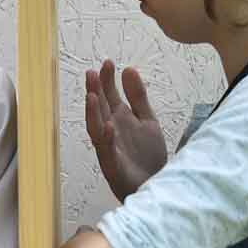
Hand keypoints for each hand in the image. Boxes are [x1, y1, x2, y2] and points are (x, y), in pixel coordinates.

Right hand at [85, 60, 166, 199]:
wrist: (156, 184)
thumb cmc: (147, 156)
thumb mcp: (147, 119)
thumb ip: (138, 96)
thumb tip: (129, 69)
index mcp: (119, 119)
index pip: (108, 96)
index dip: (107, 80)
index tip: (107, 63)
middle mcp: (110, 131)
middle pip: (99, 109)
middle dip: (94, 92)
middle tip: (91, 73)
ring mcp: (109, 148)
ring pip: (96, 128)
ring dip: (93, 113)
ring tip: (92, 96)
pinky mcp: (113, 165)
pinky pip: (106, 150)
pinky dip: (106, 138)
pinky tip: (109, 126)